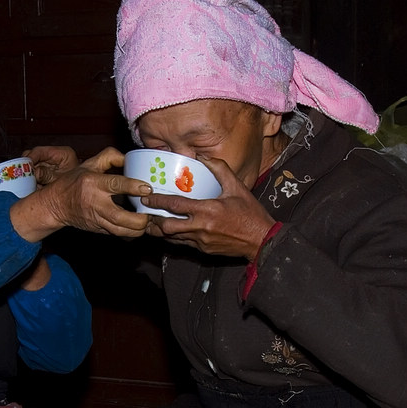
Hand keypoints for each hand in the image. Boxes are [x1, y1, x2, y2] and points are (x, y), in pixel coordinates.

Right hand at [11, 147, 151, 240]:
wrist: (56, 205)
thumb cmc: (73, 182)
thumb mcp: (88, 164)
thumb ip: (109, 156)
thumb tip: (129, 158)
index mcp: (93, 183)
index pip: (116, 185)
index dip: (134, 187)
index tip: (147, 189)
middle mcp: (95, 203)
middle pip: (120, 216)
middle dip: (139, 218)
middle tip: (150, 212)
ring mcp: (96, 219)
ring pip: (120, 231)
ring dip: (138, 229)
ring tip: (148, 222)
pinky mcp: (98, 230)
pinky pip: (118, 235)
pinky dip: (131, 234)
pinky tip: (140, 228)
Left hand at [141, 155, 275, 260]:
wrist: (261, 240)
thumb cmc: (250, 214)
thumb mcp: (237, 187)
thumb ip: (220, 170)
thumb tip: (204, 156)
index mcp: (208, 210)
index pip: (176, 205)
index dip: (158, 201)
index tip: (146, 198)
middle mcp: (201, 227)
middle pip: (167, 226)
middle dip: (153, 221)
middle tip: (145, 214)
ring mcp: (201, 241)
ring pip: (172, 238)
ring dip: (160, 231)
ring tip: (150, 224)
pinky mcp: (203, 250)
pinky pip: (182, 244)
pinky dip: (173, 238)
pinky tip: (168, 232)